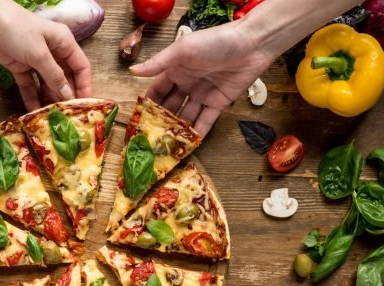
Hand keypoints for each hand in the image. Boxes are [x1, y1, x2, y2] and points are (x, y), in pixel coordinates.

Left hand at [0, 0, 91, 108]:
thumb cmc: (16, 28)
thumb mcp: (39, 53)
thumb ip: (54, 76)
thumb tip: (68, 96)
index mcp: (64, 43)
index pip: (81, 67)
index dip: (85, 86)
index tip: (86, 106)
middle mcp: (53, 52)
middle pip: (65, 78)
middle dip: (66, 96)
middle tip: (69, 118)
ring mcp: (35, 60)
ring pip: (47, 84)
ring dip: (49, 99)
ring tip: (52, 119)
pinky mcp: (19, 66)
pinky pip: (30, 85)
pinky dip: (32, 98)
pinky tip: (34, 112)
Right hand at [131, 24, 272, 135]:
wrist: (251, 45)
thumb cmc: (214, 42)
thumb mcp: (182, 50)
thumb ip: (157, 63)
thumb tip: (132, 71)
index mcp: (176, 70)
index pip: (157, 91)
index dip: (148, 104)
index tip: (139, 119)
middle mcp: (187, 84)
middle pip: (170, 106)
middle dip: (161, 121)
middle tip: (150, 138)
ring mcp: (203, 95)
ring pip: (186, 116)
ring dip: (177, 129)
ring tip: (165, 146)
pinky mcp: (219, 104)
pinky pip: (206, 121)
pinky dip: (197, 132)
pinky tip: (187, 145)